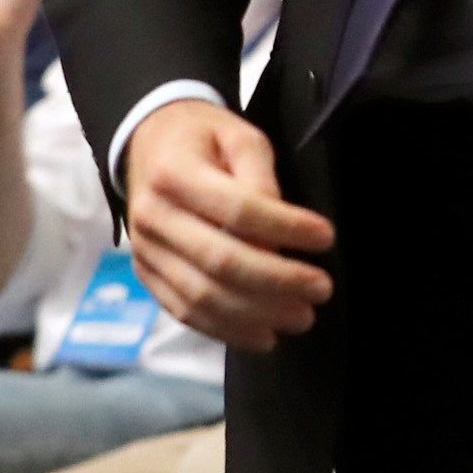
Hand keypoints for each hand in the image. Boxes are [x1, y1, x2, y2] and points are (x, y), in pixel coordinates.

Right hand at [122, 102, 334, 347]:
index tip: (327, 238)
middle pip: (220, 261)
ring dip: (256, 314)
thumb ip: (261, 176)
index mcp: (174, 175)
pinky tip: (262, 336)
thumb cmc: (204, 139)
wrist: (147, 146)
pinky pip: (184, 311)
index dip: (285, 228)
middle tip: (322, 290)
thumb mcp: (239, 136)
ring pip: (202, 295)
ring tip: (301, 318)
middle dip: (277, 281)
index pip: (237, 210)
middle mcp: (153, 218)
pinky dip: (225, 329)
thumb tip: (282, 225)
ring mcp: (145, 252)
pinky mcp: (146, 276)